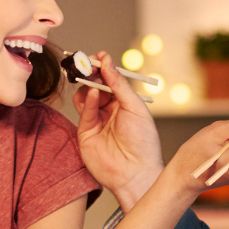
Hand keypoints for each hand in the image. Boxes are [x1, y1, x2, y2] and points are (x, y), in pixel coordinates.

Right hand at [74, 52, 163, 207]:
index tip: (99, 56)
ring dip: (88, 84)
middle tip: (88, 62)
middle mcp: (110, 110)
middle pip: (96, 85)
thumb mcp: (136, 108)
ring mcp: (97, 120)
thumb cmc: (143, 143)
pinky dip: (88, 100)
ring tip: (90, 78)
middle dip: (92, 72)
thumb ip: (120, 85)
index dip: (105, 68)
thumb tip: (107, 62)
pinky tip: (94, 93)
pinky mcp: (85, 132)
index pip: (111, 80)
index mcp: (125, 104)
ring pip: (86, 96)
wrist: (135, 173)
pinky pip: (84, 111)